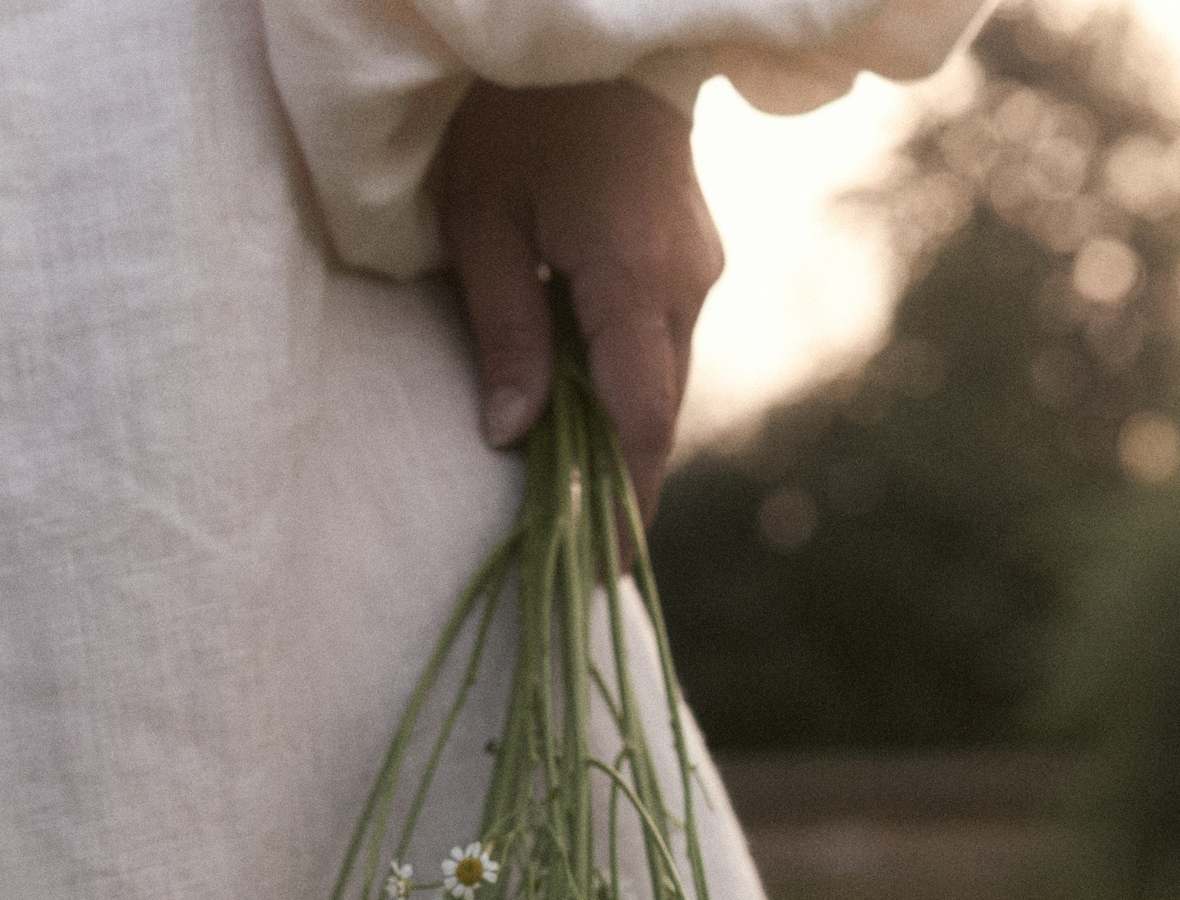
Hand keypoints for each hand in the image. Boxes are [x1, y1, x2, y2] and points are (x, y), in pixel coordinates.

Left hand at [433, 79, 725, 522]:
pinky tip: (585, 417)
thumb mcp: (481, 219)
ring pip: (663, 382)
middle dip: (622, 485)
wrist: (592, 36)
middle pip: (658, 412)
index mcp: (631, 276)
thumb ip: (504, 331)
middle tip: (576, 552)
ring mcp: (698, 268)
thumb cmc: (515, 114)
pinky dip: (627, 390)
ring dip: (621, 438)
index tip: (603, 567)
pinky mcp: (691, 258)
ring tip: (574, 498)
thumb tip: (514, 438)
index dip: (625, 501)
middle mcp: (686, 282)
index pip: (640, 418)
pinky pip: (662, 346)